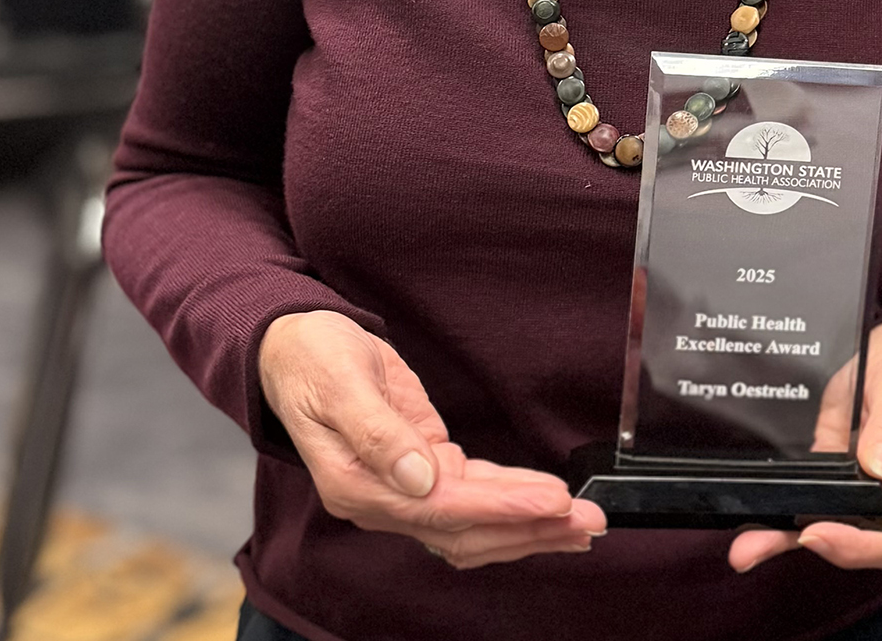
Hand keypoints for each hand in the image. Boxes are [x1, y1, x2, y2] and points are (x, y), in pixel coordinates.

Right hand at [259, 310, 605, 569]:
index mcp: (358, 485)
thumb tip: (417, 476)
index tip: (551, 501)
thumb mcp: (339, 384)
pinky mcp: (424, 470)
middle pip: (466, 531)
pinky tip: (545, 510)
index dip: (501, 508)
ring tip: (582, 525)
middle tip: (588, 522)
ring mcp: (405, 489)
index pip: (443, 509)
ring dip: (529, 527)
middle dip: (530, 528)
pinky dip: (510, 508)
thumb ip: (378, 433)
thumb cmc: (312, 362)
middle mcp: (383, 499)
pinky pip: (472, 501)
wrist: (294, 350)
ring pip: (473, 525)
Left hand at [727, 318, 881, 575]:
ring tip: (747, 548)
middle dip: (817, 548)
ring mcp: (868, 487)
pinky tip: (758, 528)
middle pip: (864, 544)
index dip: (860, 545)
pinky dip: (786, 518)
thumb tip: (879, 466)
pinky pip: (817, 503)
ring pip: (834, 530)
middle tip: (763, 544)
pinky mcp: (841, 476)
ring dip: (788, 540)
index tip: (820, 530)